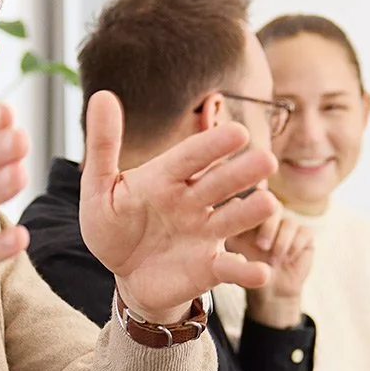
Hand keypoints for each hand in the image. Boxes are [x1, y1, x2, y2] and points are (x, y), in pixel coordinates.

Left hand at [79, 89, 279, 322]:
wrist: (125, 275)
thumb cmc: (113, 226)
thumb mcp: (100, 188)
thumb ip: (103, 145)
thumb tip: (102, 95)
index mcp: (167, 177)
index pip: (192, 156)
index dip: (212, 145)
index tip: (237, 132)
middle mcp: (193, 201)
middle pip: (220, 183)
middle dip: (242, 172)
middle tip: (266, 160)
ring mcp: (204, 234)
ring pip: (232, 219)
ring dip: (251, 212)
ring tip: (269, 204)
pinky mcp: (209, 267)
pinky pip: (230, 268)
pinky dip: (247, 271)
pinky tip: (261, 273)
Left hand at [227, 213, 314, 330]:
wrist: (271, 291)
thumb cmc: (248, 271)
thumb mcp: (233, 253)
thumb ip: (231, 234)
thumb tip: (227, 216)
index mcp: (250, 214)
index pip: (250, 201)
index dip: (250, 203)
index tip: (247, 205)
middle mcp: (270, 214)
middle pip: (272, 208)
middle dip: (268, 225)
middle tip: (262, 246)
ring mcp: (289, 223)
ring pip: (288, 222)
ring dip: (281, 241)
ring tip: (274, 259)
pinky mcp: (305, 233)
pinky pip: (303, 232)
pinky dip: (294, 246)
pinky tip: (287, 258)